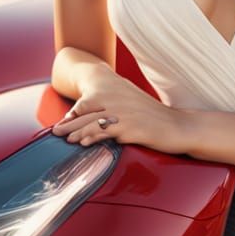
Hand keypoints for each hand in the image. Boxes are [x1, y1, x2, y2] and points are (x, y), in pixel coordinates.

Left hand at [52, 67, 193, 154]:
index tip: (64, 123)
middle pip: (87, 112)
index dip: (75, 114)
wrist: (179, 126)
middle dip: (70, 123)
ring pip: (93, 122)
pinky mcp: (131, 128)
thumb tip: (99, 115)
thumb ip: (117, 105)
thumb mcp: (134, 105)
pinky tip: (84, 143)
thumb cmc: (156, 119)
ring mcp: (124, 114)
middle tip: (56, 132)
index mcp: (119, 92)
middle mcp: (119, 100)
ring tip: (66, 139)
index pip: (89, 101)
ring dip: (77, 131)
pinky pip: (106, 133)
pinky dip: (92, 137)